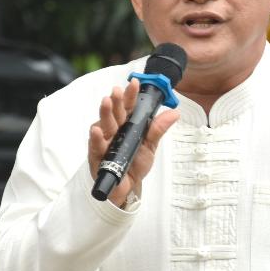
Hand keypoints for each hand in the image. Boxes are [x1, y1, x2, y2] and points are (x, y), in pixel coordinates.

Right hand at [88, 79, 179, 207]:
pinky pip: (95, 147)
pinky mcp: (97, 157)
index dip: (131, 95)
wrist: (128, 188)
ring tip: (107, 102)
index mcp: (126, 125)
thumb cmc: (135, 164)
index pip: (128, 107)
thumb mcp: (150, 146)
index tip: (135, 83)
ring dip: (104, 114)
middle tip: (118, 90)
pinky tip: (97, 131)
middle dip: (116, 101)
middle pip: (114, 113)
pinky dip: (96, 139)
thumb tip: (174, 113)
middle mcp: (113, 131)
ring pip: (103, 126)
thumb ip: (158, 129)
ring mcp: (104, 142)